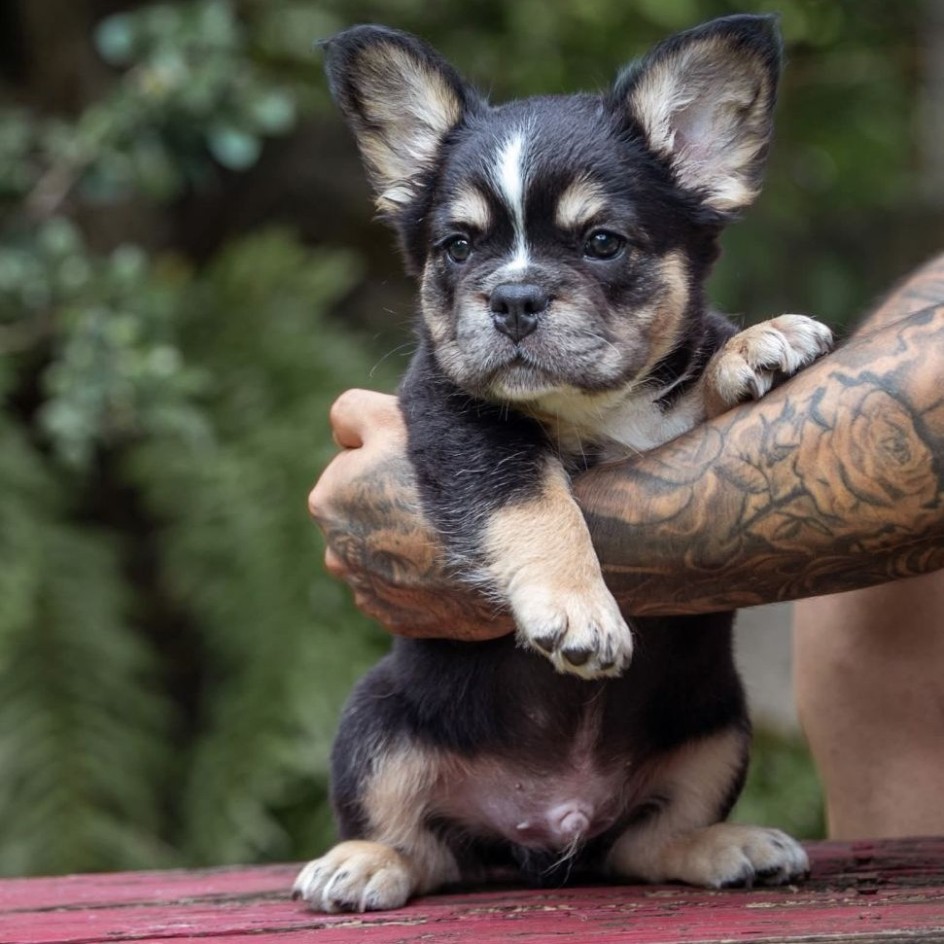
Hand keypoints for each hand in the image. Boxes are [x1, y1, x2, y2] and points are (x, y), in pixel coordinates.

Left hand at [309, 389, 513, 639]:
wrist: (521, 554)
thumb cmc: (464, 476)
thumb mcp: (399, 418)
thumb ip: (353, 414)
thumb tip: (343, 432)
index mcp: (327, 498)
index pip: (353, 462)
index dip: (392, 456)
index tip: (424, 464)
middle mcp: (336, 552)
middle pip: (366, 510)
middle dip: (393, 502)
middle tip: (443, 497)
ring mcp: (369, 592)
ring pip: (382, 551)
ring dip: (405, 541)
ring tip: (452, 533)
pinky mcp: (399, 621)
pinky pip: (403, 588)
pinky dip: (422, 577)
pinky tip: (454, 563)